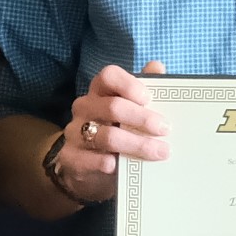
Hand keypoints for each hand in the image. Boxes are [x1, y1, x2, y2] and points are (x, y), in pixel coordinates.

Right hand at [43, 62, 169, 205]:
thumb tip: (157, 66)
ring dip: (136, 144)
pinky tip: (122, 167)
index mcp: (99, 92)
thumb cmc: (116, 134)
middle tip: (164, 129)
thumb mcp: (131, 113)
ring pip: (107, 136)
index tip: (149, 98)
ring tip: (159, 152)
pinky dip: (107, 163)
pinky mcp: (70, 158)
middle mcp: (84, 108)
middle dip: (142, 118)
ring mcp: (74, 133)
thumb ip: (144, 91)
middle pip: (112, 107)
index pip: (108, 76)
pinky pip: (89, 160)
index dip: (129, 85)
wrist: (89, 170)